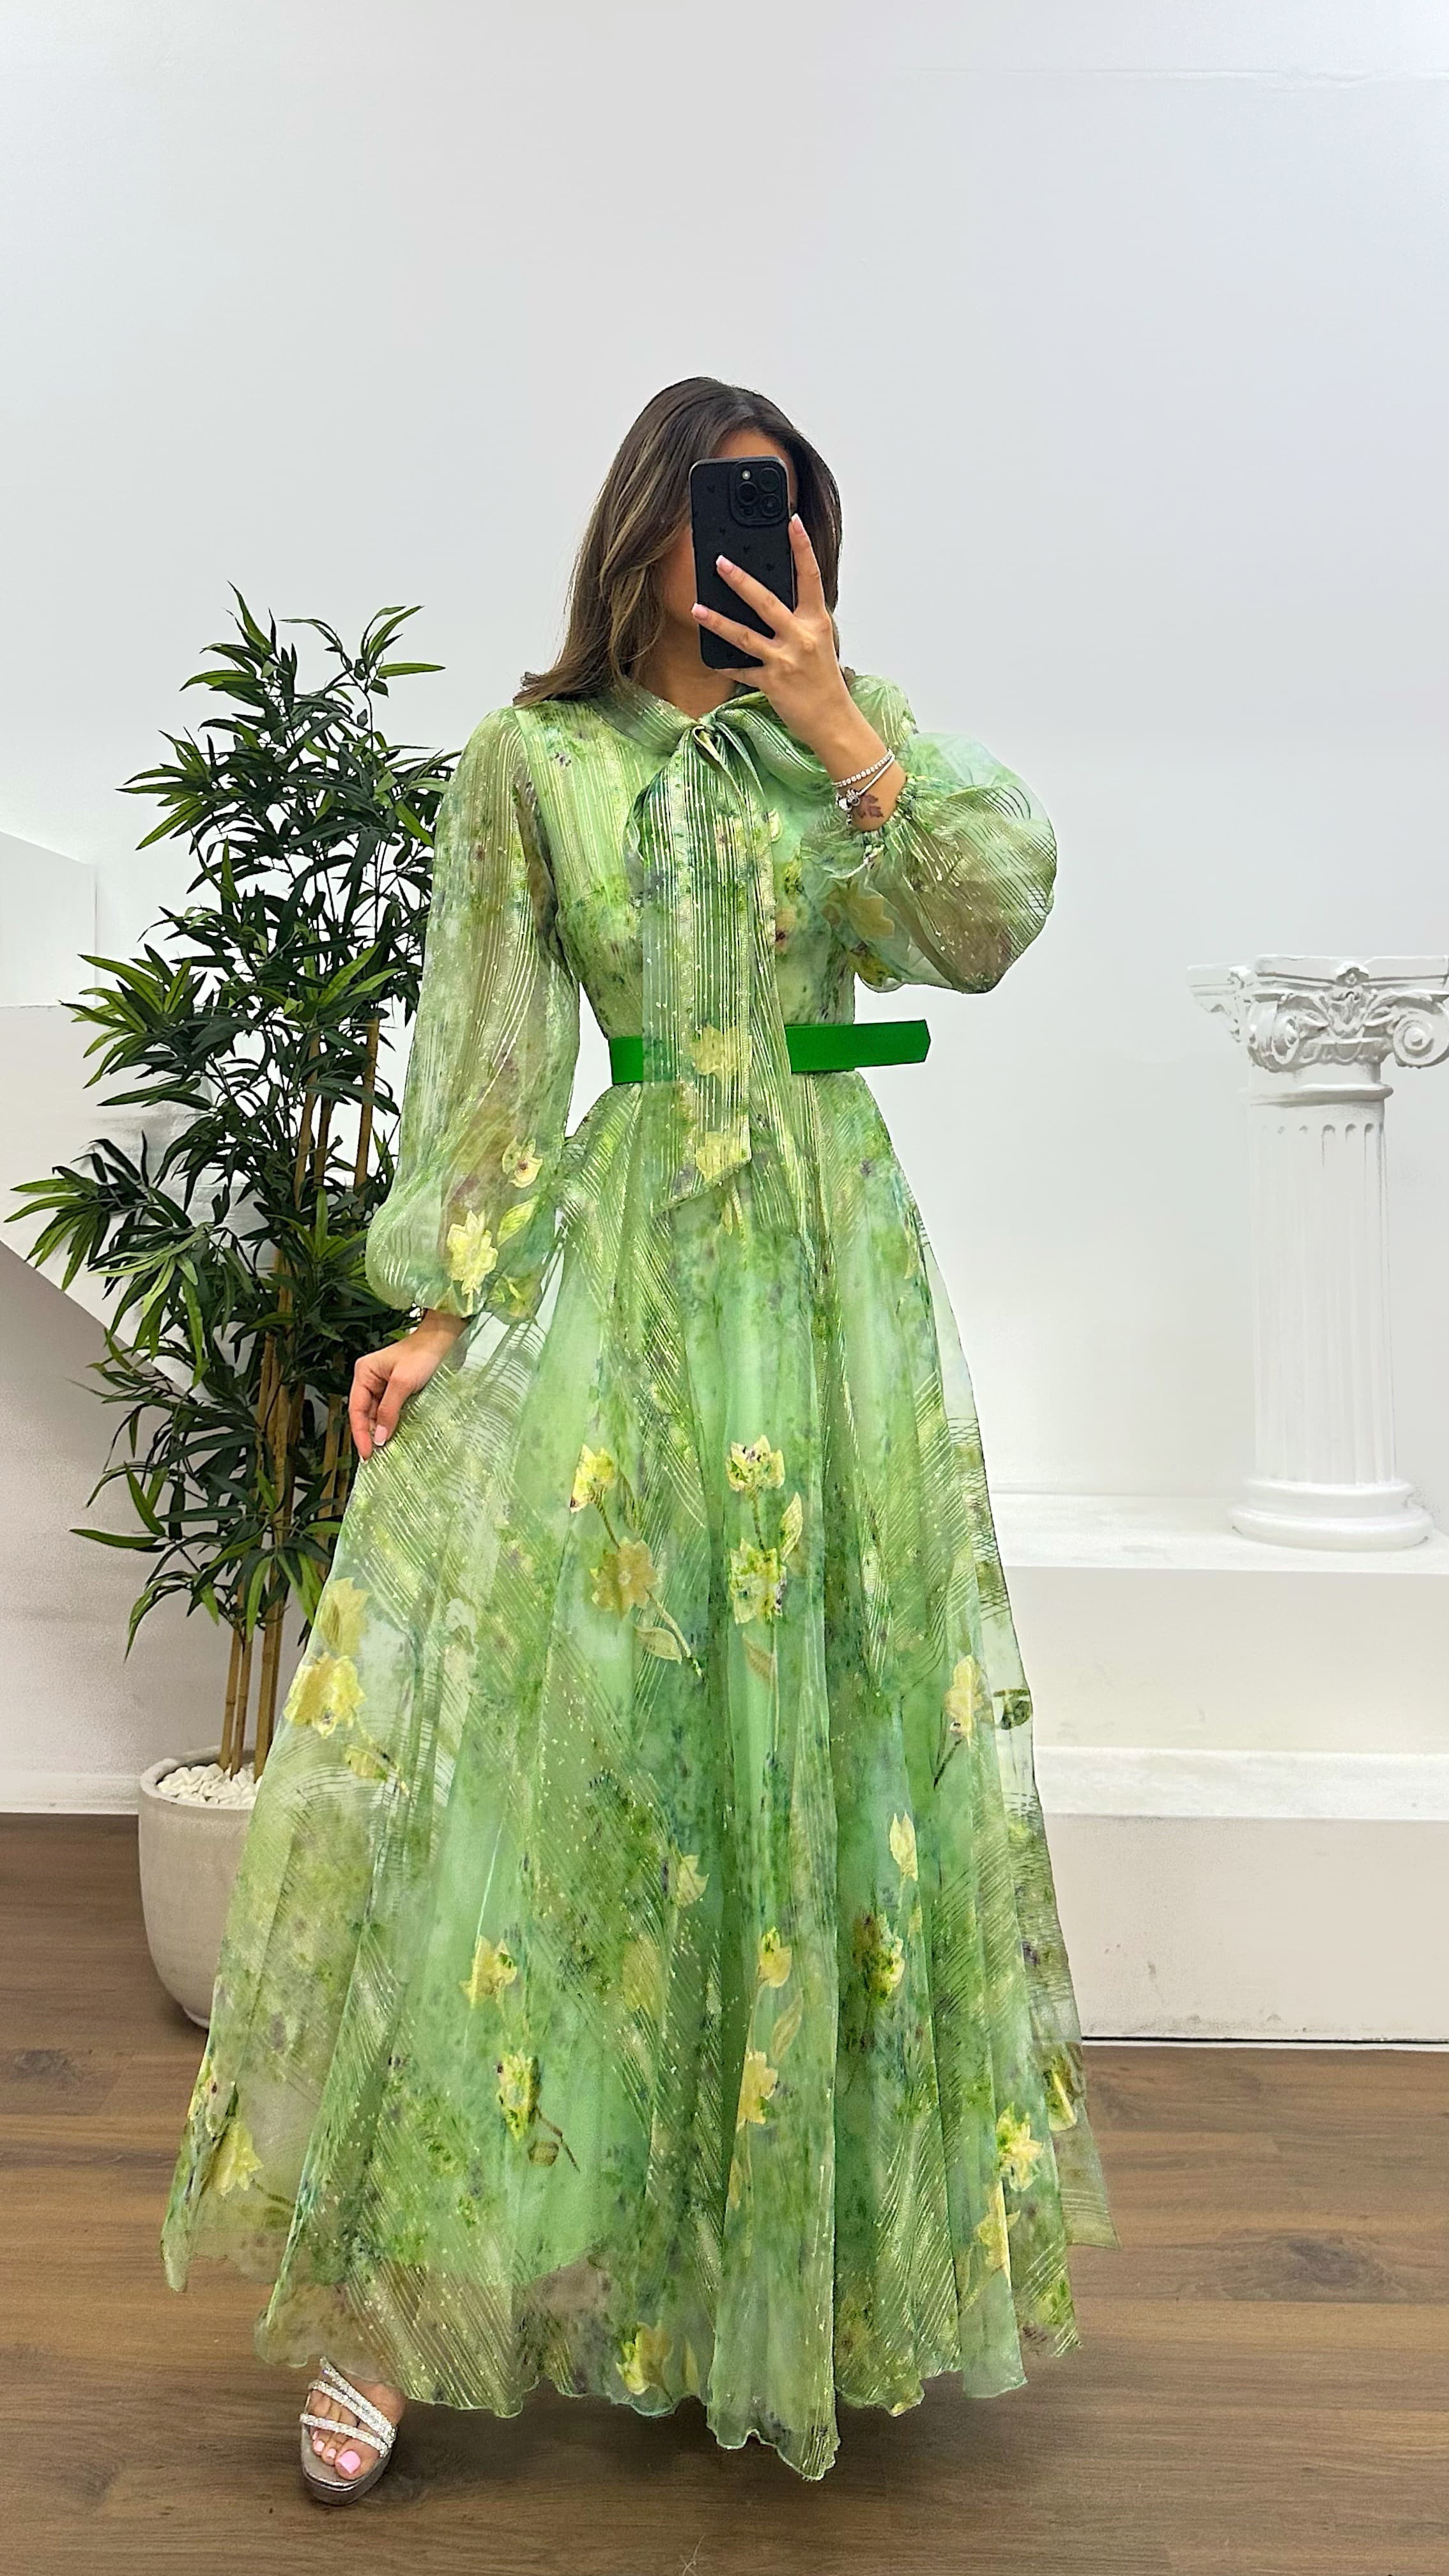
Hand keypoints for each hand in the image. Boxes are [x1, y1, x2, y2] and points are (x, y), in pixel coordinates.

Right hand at [349, 1310, 463, 1460]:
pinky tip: (397, 1438)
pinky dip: (393, 1425)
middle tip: (377, 1459)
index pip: (356, 1409)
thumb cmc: (423, 1354)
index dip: (360, 1434)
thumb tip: (379, 1438)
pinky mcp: (399, 1390)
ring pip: (379, 1415)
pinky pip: (392, 1412)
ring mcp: (384, 1385)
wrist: (445, 1340)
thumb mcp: (403, 1383)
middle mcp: (371, 1380)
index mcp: (364, 1373)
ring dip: (383, 1432)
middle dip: (371, 1435)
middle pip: (366, 1414)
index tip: (367, 1454)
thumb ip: (389, 1411)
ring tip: (387, 1453)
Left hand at [691, 514, 860, 756]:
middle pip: (767, 602)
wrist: (833, 721)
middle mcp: (801, 638)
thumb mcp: (820, 642)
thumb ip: (800, 619)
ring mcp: (785, 660)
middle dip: (741, 580)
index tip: (791, 523)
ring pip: (745, 635)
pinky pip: (742, 669)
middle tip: (720, 562)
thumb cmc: (825, 681)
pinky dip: (725, 663)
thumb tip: (774, 596)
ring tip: (697, 608)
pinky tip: (711, 657)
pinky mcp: (772, 683)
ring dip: (718, 621)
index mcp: (817, 623)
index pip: (811, 577)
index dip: (802, 548)